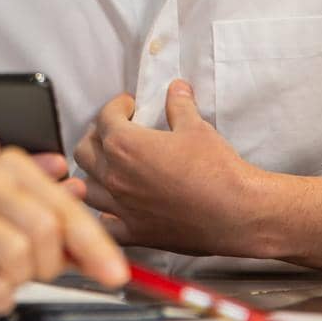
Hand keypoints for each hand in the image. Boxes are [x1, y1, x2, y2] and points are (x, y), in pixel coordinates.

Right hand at [0, 149, 127, 314]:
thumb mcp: (22, 225)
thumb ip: (65, 235)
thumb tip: (110, 263)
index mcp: (9, 165)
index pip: (66, 208)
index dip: (97, 246)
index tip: (117, 274)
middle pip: (46, 228)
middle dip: (52, 264)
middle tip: (38, 272)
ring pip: (20, 255)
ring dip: (22, 279)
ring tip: (5, 275)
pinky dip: (0, 297)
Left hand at [74, 79, 270, 256]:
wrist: (237, 213)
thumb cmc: (216, 169)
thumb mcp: (197, 128)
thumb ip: (179, 106)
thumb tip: (176, 88)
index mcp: (125, 145)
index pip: (104, 118)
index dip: (117, 107)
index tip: (129, 106)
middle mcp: (115, 176)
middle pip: (84, 151)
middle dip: (97, 136)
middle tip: (114, 132)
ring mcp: (121, 207)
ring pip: (86, 188)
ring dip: (93, 174)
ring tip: (109, 167)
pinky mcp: (135, 232)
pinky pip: (105, 224)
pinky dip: (105, 214)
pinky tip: (115, 208)